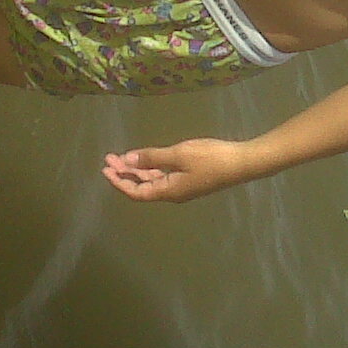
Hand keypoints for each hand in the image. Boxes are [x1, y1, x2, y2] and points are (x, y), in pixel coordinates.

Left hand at [102, 139, 254, 202]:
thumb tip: (128, 160)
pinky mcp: (190, 178)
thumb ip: (153, 157)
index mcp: (168, 191)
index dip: (119, 182)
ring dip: (137, 169)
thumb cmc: (210, 158)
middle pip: (142, 186)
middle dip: (125, 173)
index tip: (105, 170)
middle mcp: (172, 193)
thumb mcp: (179, 154)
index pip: (136, 192)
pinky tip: (146, 158)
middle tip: (110, 158)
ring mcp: (182, 186)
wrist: (242, 163)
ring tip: (122, 157)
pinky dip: (152, 167)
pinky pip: (164, 176)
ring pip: (153, 180)